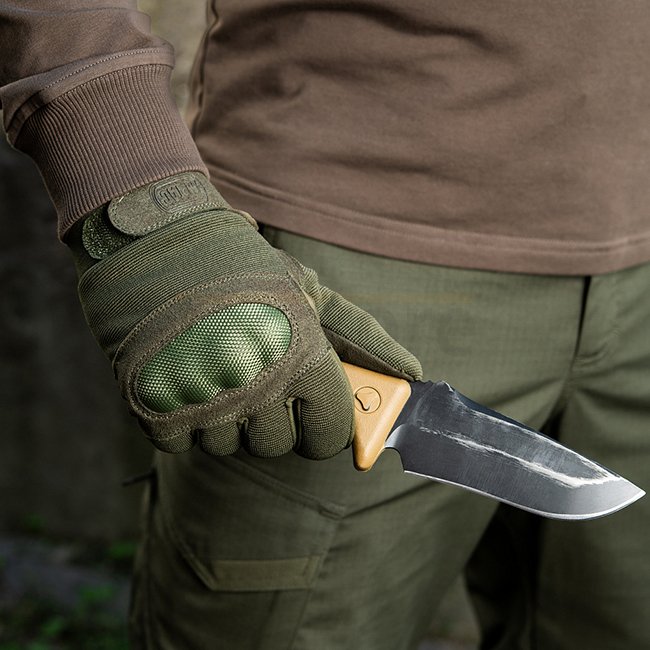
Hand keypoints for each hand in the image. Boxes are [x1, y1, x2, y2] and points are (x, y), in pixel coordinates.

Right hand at [67, 172, 420, 458]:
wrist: (158, 240)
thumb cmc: (245, 268)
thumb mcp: (311, 291)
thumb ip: (363, 338)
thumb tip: (413, 374)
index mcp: (303, 356)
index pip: (330, 435)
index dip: (326, 429)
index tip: (315, 416)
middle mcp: (257, 384)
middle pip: (277, 445)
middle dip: (273, 420)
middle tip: (258, 378)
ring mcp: (203, 398)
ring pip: (227, 447)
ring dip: (225, 418)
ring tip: (216, 368)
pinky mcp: (154, 407)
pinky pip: (180, 443)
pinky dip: (181, 417)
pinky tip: (182, 376)